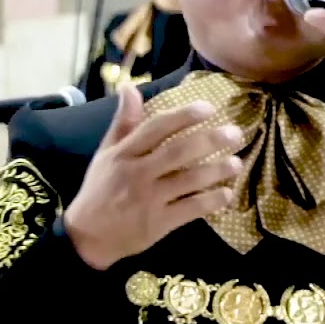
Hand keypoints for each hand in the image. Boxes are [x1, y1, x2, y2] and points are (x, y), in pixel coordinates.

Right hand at [62, 84, 240, 269]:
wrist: (88, 236)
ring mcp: (148, 200)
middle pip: (177, 152)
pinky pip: (189, 210)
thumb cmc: (100, 190)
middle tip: (235, 133)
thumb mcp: (106, 153)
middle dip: (209, 140)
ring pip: (187, 181)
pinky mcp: (158, 224)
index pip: (156, 128)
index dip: (184, 116)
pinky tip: (226, 194)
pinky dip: (210, 202)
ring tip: (237, 163)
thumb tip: (130, 87)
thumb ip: (123, 122)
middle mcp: (137, 174)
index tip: (209, 108)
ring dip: (215, 171)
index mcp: (124, 154)